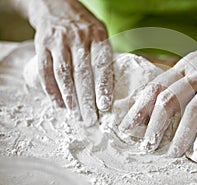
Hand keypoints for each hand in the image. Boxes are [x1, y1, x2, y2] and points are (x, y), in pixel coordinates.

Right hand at [28, 0, 112, 125]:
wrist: (56, 5)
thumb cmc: (84, 25)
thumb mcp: (100, 32)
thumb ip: (105, 54)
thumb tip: (112, 84)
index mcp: (97, 36)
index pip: (101, 64)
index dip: (103, 86)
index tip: (104, 106)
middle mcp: (78, 38)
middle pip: (83, 74)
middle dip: (87, 100)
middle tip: (90, 119)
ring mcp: (59, 41)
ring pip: (64, 74)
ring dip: (70, 98)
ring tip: (76, 115)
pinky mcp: (42, 44)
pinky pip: (45, 70)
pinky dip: (51, 89)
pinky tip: (58, 103)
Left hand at [119, 1, 196, 155]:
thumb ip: (187, 76)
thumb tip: (170, 97)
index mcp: (186, 65)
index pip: (156, 87)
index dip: (139, 107)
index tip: (127, 125)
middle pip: (168, 100)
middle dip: (154, 125)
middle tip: (146, 146)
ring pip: (192, 109)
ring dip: (180, 134)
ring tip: (172, 153)